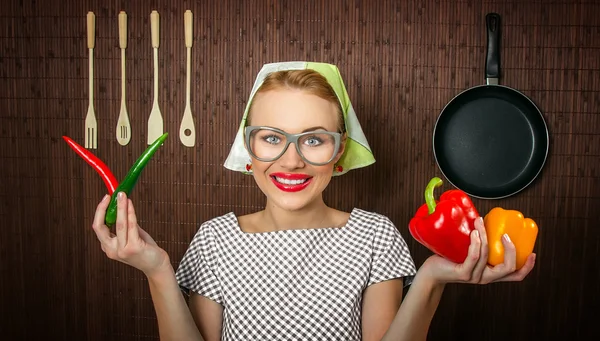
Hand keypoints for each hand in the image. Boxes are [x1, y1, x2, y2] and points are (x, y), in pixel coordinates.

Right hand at [92, 192, 170, 276]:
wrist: (156, 265)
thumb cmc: (144, 249)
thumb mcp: (131, 236)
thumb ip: (125, 225)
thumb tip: (123, 206)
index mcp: (108, 248)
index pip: (97, 227)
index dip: (99, 212)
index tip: (106, 199)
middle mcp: (112, 250)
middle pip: (100, 227)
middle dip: (103, 209)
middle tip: (110, 195)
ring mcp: (122, 250)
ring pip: (119, 224)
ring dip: (121, 207)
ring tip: (123, 195)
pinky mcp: (133, 248)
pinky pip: (131, 226)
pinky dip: (130, 213)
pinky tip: (131, 204)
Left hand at [421, 216, 535, 284]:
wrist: (432, 272)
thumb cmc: (451, 259)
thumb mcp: (471, 252)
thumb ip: (481, 243)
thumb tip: (485, 219)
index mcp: (491, 274)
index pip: (515, 276)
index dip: (527, 266)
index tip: (533, 252)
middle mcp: (485, 278)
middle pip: (508, 268)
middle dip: (511, 250)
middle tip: (507, 234)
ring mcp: (474, 276)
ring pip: (487, 255)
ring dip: (485, 235)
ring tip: (480, 221)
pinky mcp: (463, 273)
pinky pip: (473, 257)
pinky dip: (476, 243)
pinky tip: (475, 233)